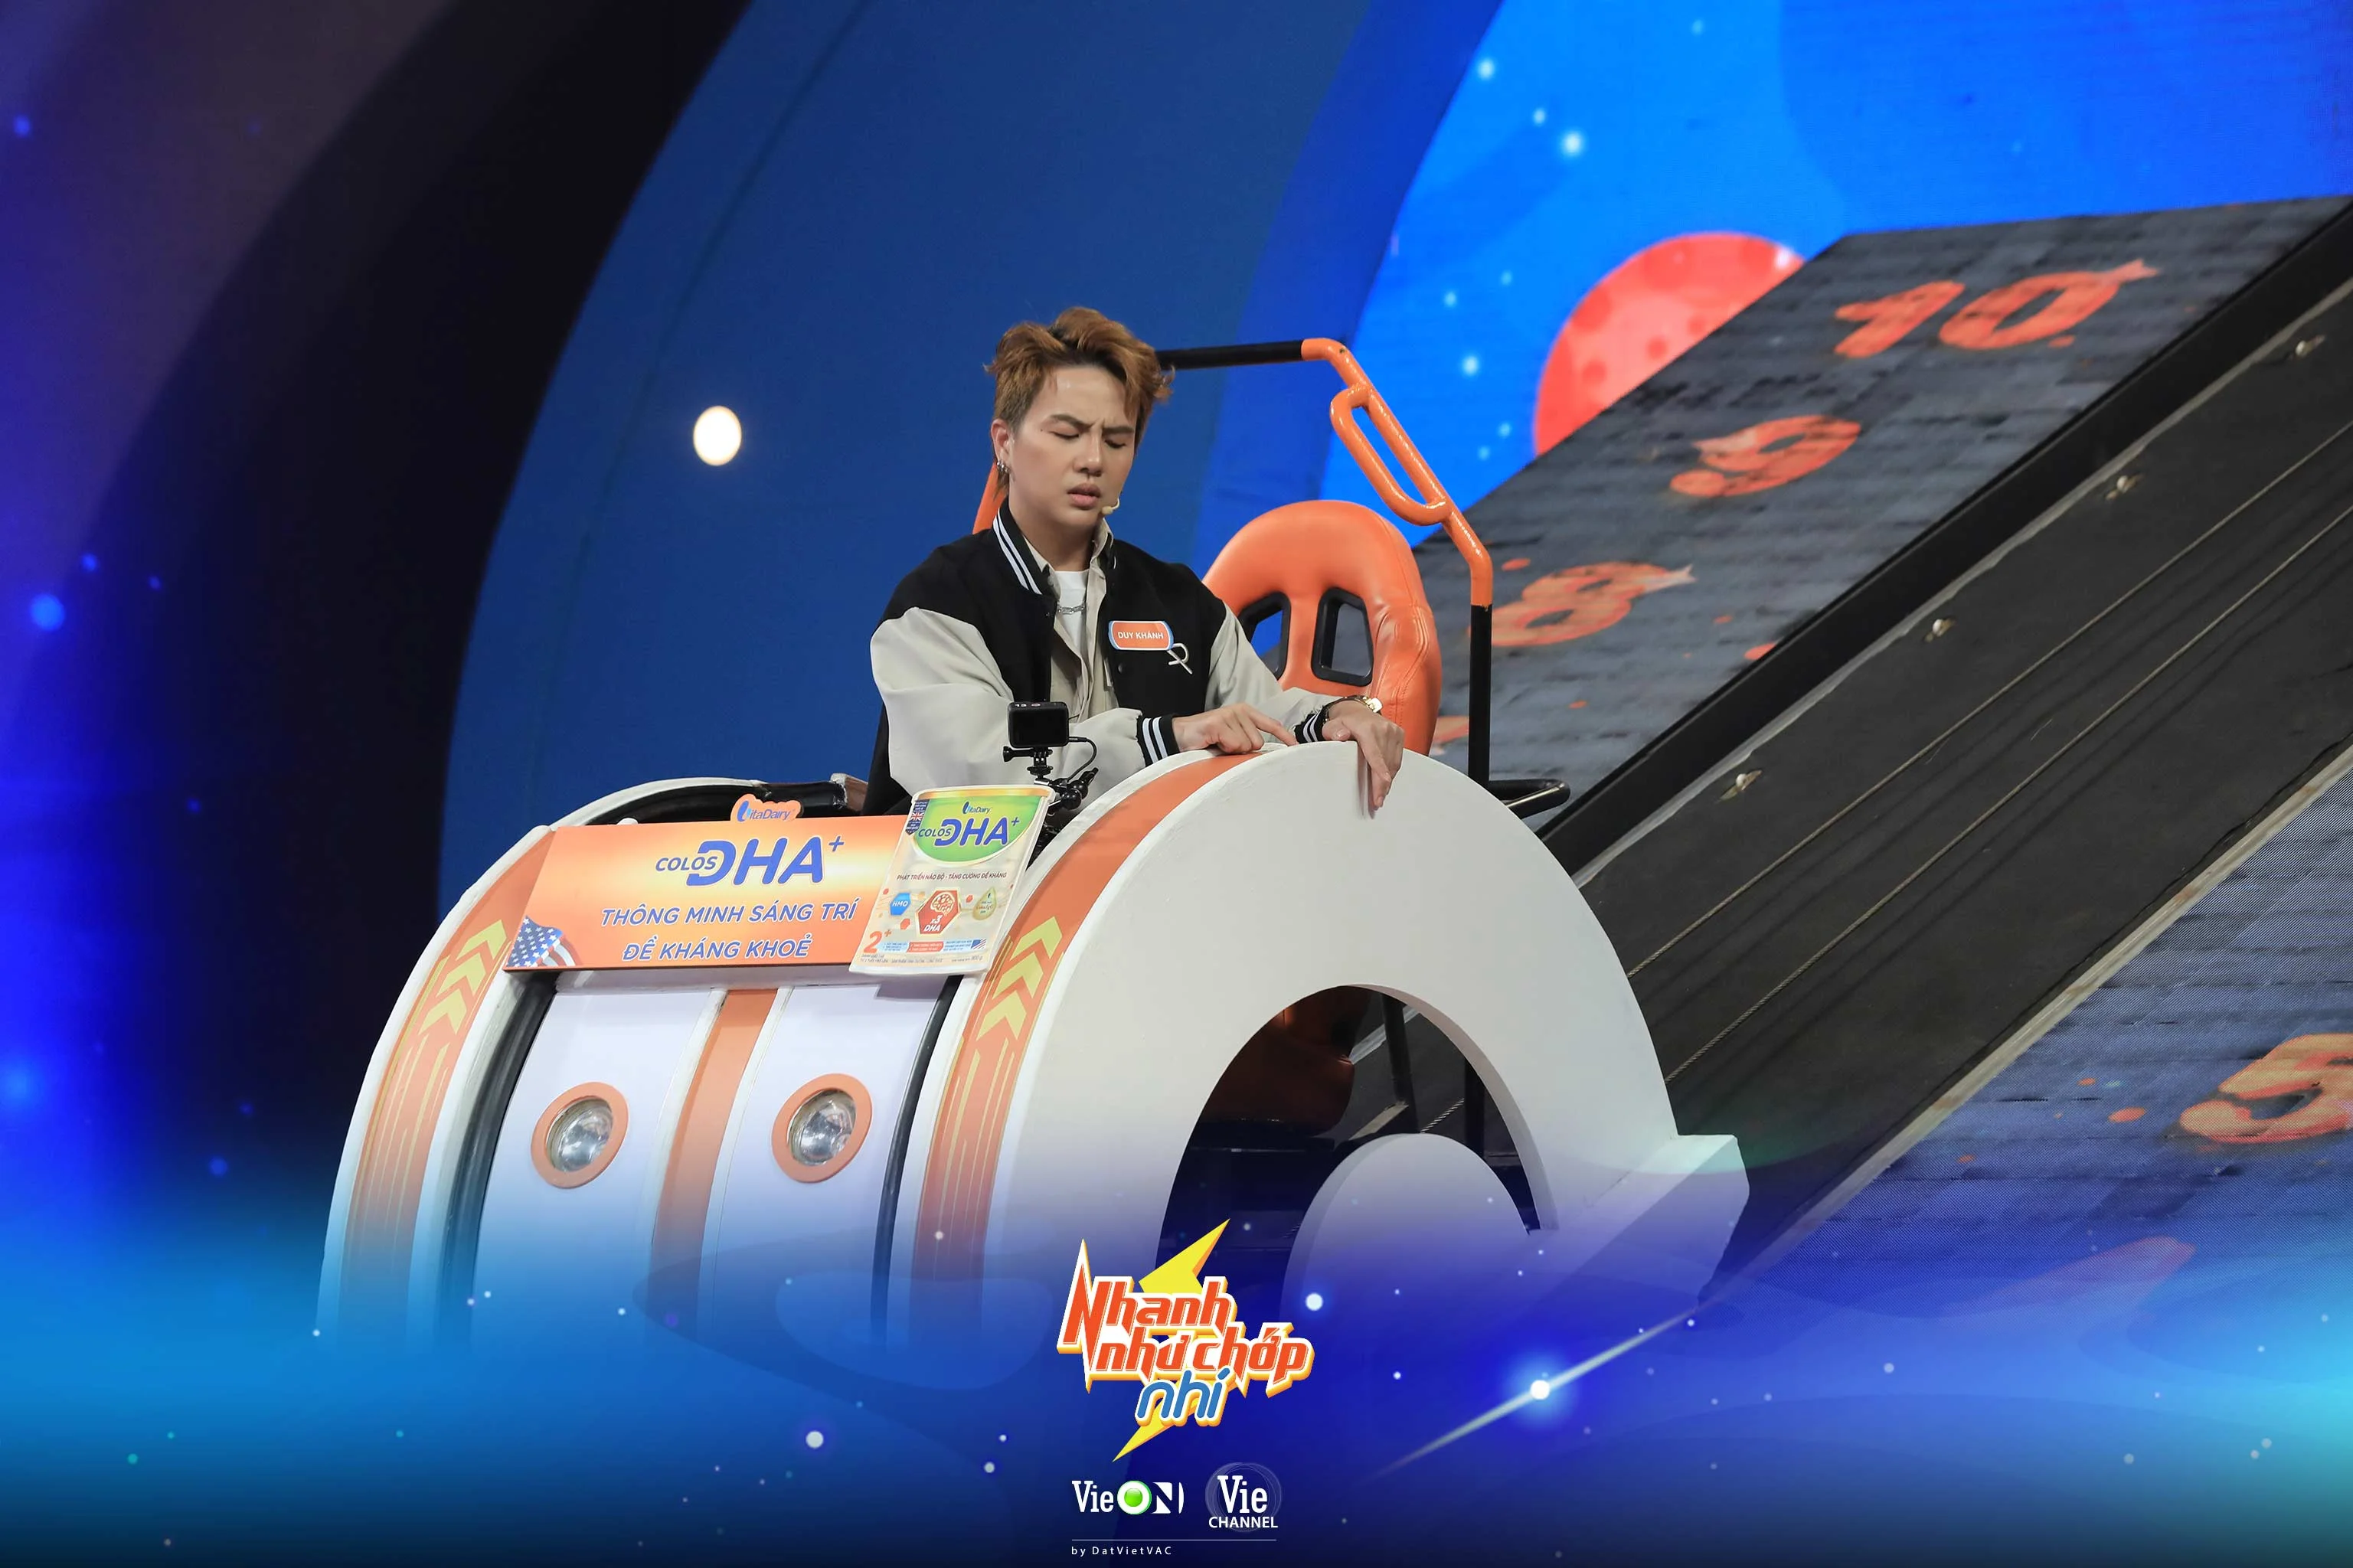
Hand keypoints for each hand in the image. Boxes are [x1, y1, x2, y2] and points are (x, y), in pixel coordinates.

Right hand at [1172, 703, 1296, 755]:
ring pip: (1246, 745)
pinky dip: (1224, 749)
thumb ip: (1248, 741)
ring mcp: (1229, 715)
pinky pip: (1234, 744)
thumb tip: (1266, 754)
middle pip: (1258, 741)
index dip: (1285, 736)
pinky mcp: (1219, 723)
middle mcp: (1240, 711)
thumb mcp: (1232, 740)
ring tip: (1218, 744)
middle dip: (1244, 750)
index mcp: (1246, 713)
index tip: (1296, 747)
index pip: (1272, 724)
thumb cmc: (1207, 740)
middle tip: (1226, 747)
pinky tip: (1213, 743)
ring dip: (1232, 750)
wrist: (1179, 737)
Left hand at [1317, 698, 1404, 811]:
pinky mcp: (1399, 734)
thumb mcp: (1331, 727)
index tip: (1378, 797)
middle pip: (1386, 765)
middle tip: (1377, 800)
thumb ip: (1334, 732)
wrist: (1356, 711)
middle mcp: (1384, 729)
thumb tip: (1341, 737)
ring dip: (1388, 779)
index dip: (1379, 781)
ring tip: (1380, 793)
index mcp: (1368, 729)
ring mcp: (1394, 731)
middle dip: (1382, 785)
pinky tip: (1385, 778)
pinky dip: (1391, 770)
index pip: (1377, 759)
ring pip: (1394, 763)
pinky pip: (1398, 758)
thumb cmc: (1343, 723)